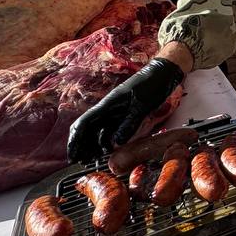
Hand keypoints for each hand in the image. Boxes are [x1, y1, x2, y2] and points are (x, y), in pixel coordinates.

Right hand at [66, 58, 184, 162]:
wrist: (163, 73)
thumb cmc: (152, 85)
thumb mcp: (141, 106)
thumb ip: (129, 124)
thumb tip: (116, 143)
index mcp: (107, 105)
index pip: (84, 123)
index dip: (75, 141)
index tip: (73, 156)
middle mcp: (108, 109)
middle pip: (87, 129)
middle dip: (81, 145)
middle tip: (80, 162)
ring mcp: (115, 112)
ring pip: (98, 130)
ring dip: (93, 145)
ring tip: (91, 159)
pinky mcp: (124, 114)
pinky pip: (111, 129)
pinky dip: (107, 140)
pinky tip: (108, 150)